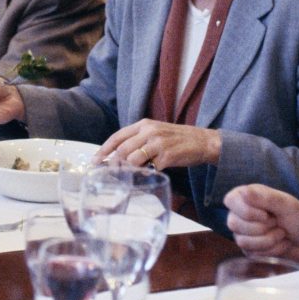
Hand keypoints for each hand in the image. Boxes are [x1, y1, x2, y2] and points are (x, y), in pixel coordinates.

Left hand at [95, 118, 220, 169]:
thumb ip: (139, 140)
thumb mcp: (156, 132)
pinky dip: (146, 174)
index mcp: (145, 124)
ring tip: (130, 175)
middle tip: (111, 173)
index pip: (118, 136)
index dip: (104, 149)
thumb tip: (118, 156)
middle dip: (114, 163)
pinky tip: (149, 174)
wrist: (203, 141)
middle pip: (122, 149)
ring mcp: (159, 143)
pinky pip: (150, 168)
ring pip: (133, 159)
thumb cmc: (178, 139)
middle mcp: (150, 131)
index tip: (95, 160)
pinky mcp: (168, 156)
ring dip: (129, 170)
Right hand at [225, 185, 298, 260]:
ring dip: (269, 240)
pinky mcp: (251, 249)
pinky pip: (252, 253)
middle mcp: (242, 213)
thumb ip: (264, 198)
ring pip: (243, 241)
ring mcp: (245, 233)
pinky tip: (281, 243)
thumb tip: (243, 192)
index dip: (247, 211)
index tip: (266, 214)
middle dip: (262, 228)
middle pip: (234, 224)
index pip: (230, 201)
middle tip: (277, 222)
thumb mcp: (286, 204)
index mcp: (248, 196)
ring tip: (281, 233)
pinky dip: (271, 250)